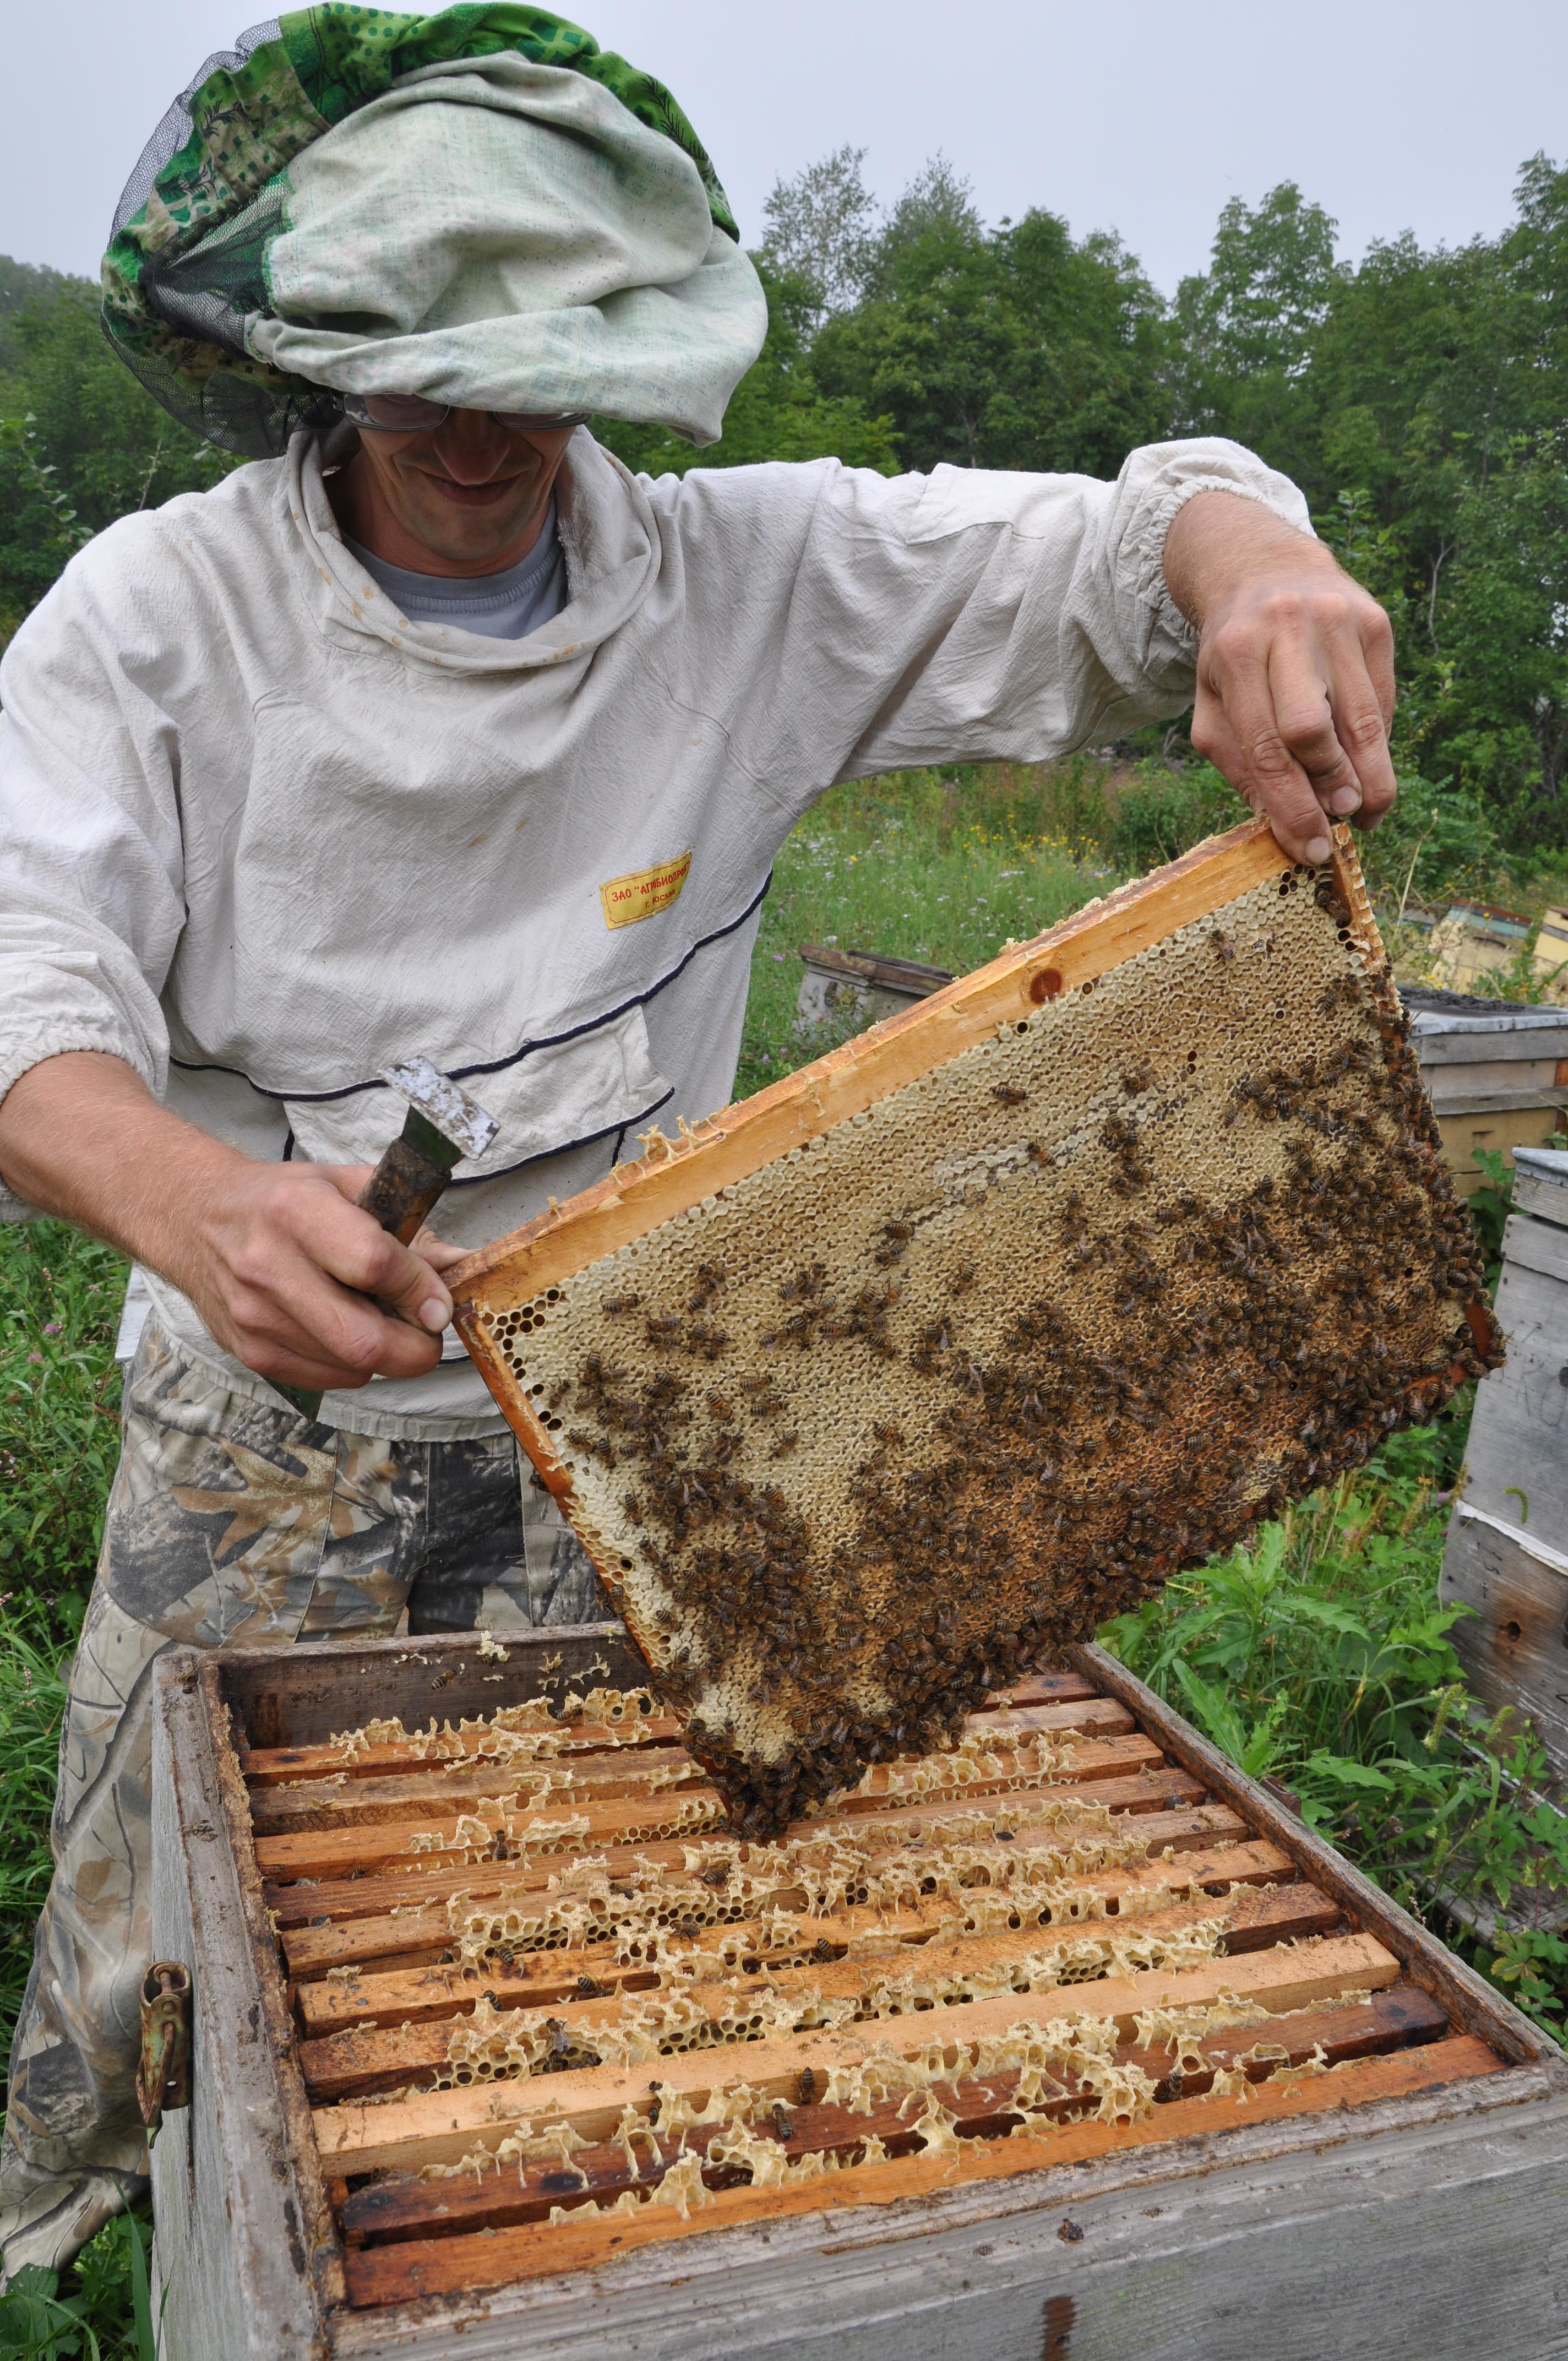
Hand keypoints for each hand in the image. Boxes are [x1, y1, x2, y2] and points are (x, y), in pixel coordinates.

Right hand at [183, 1160, 459, 1391]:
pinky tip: (346, 1329)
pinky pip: (329, 1378)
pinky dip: (354, 1363)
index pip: (374, 1265)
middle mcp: (268, 1267)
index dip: (421, 1289)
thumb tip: (461, 1266)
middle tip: (426, 1327)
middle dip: (417, 1345)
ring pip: (352, 1366)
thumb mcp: (347, 1187)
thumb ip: (409, 1227)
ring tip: (382, 1319)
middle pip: (364, 1339)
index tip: (439, 1299)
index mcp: (296, 1211)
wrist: (197, 1220)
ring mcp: (255, 1317)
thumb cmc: (283, 1200)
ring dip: (387, 1354)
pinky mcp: (250, 1352)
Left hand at [1162, 490, 1396, 865]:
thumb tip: (1288, 827)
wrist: (1267, 571)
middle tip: (1339, 822)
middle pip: (1314, 731)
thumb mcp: (1214, 705)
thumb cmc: (1235, 657)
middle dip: (1330, 789)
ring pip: (1364, 720)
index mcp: (1236, 655)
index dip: (1293, 807)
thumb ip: (1240, 765)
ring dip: (1369, 779)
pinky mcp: (1375, 622)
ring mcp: (1337, 621)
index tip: (1312, 849)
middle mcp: (1287, 631)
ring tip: (1366, 812)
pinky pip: (1384, 700)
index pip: (1267, 747)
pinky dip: (1379, 743)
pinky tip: (1369, 765)